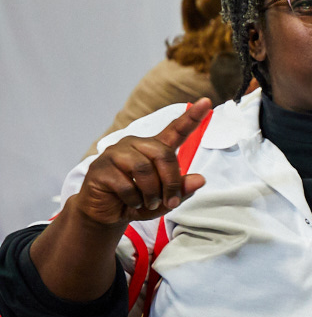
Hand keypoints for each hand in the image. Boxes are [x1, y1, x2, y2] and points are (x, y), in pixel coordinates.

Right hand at [73, 99, 211, 225]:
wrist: (105, 214)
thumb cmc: (137, 202)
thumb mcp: (165, 200)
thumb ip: (181, 189)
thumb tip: (200, 179)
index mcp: (154, 149)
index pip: (175, 130)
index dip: (192, 117)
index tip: (207, 102)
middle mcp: (135, 145)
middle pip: (163, 154)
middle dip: (171, 183)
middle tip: (170, 202)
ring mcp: (115, 154)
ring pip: (143, 168)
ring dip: (151, 193)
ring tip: (149, 204)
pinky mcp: (100, 167)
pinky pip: (125, 184)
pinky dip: (134, 200)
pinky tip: (130, 203)